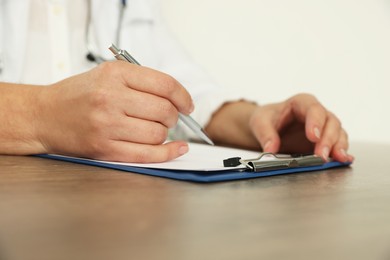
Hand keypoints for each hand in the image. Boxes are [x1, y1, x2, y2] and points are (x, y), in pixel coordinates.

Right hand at [35, 61, 192, 161]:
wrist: (44, 116)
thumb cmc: (78, 95)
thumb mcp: (107, 74)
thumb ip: (141, 83)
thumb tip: (178, 100)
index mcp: (114, 74)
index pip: (165, 85)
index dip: (183, 96)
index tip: (187, 105)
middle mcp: (111, 98)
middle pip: (164, 111)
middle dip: (173, 116)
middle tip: (167, 117)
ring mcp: (107, 125)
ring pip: (158, 134)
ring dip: (163, 134)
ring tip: (152, 129)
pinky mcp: (104, 149)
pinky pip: (147, 154)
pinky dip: (168, 153)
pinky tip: (177, 148)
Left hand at [205, 94, 352, 162]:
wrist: (269, 127)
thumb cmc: (267, 119)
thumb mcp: (260, 122)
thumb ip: (265, 134)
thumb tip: (270, 149)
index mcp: (301, 103)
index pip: (313, 109)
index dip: (315, 122)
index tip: (313, 137)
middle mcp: (317, 113)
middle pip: (330, 122)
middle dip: (328, 139)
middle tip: (321, 155)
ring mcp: (324, 127)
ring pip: (338, 133)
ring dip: (338, 147)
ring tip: (337, 159)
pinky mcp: (325, 141)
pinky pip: (338, 144)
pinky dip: (341, 152)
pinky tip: (344, 160)